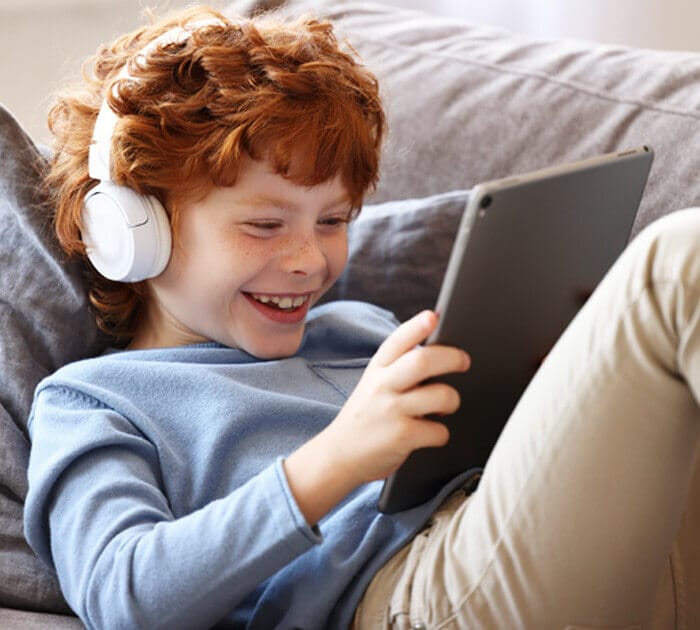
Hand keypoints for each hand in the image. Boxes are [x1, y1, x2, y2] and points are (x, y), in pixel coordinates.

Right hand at [323, 310, 469, 485]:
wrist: (339, 455)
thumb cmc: (367, 416)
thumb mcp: (374, 383)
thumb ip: (399, 367)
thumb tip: (441, 351)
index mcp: (377, 368)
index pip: (398, 340)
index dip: (418, 326)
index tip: (434, 316)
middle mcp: (382, 385)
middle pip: (424, 361)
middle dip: (453, 358)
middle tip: (464, 361)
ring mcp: (391, 410)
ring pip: (442, 395)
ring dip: (452, 401)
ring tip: (444, 406)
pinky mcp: (401, 436)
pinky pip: (440, 430)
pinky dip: (441, 433)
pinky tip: (430, 433)